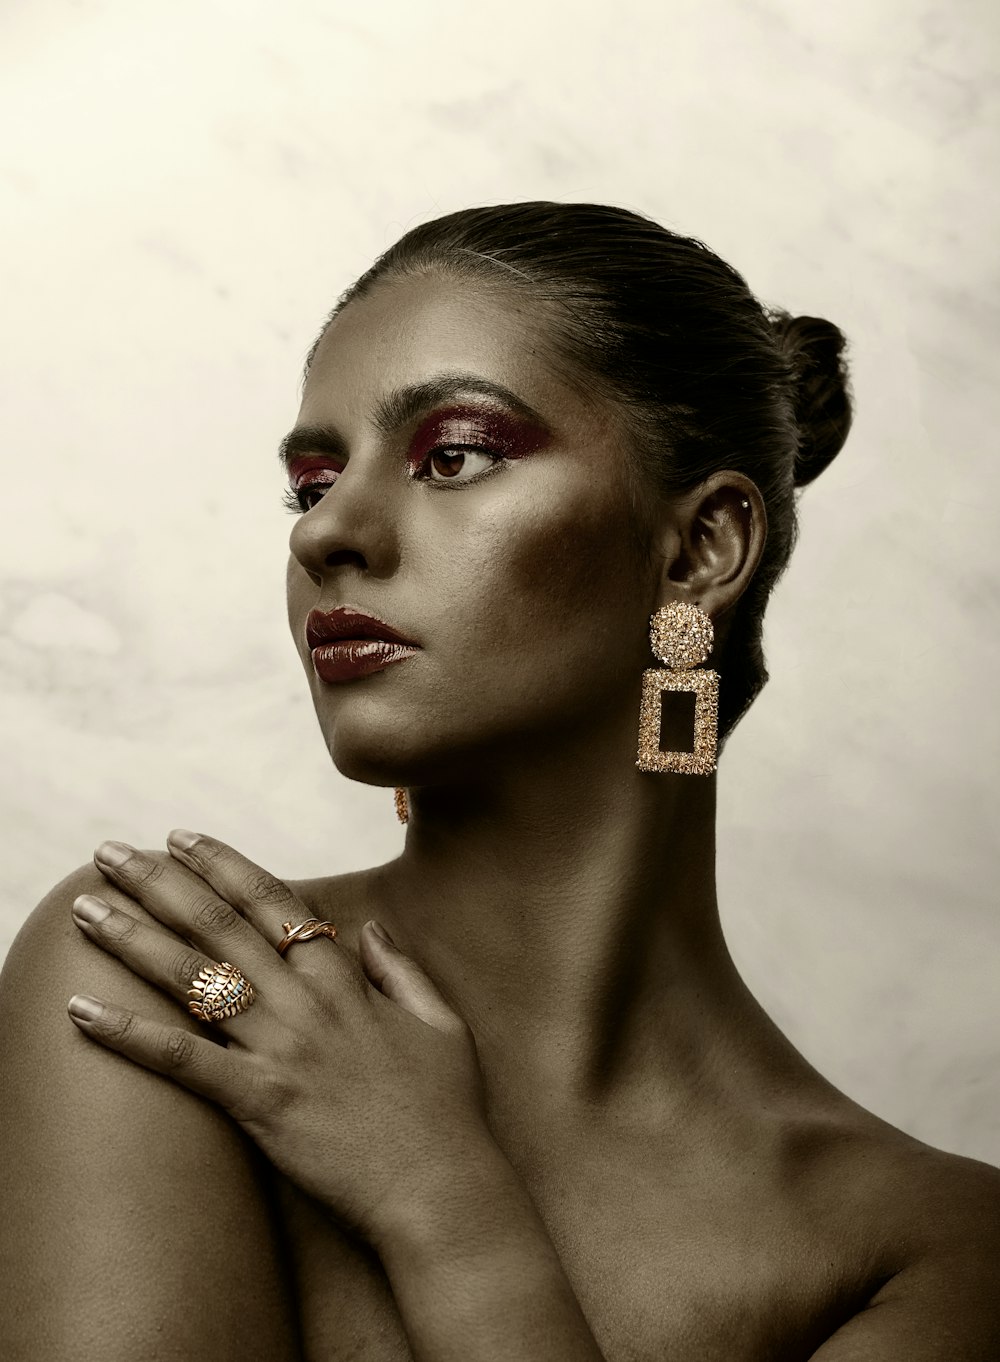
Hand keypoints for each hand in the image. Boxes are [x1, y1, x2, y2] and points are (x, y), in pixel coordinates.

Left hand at [66, 830, 492, 1248]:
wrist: (443, 1189)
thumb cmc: (447, 1111)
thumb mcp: (439, 1022)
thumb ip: (402, 968)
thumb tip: (369, 928)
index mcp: (346, 982)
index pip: (274, 903)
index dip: (224, 865)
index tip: (182, 838)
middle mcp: (307, 1004)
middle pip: (220, 926)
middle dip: (160, 882)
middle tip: (111, 852)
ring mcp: (282, 1051)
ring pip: (194, 979)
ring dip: (133, 938)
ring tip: (85, 908)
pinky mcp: (261, 1103)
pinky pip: (184, 1061)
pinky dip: (130, 1034)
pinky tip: (81, 1011)